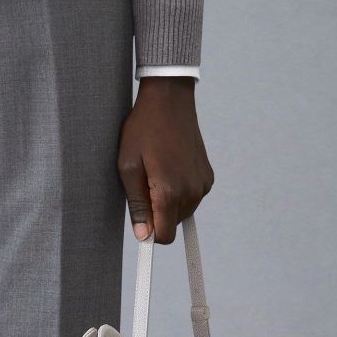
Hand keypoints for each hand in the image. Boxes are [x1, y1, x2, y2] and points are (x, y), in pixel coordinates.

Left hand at [116, 76, 213, 241]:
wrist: (170, 100)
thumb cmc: (143, 130)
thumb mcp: (128, 166)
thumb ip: (137, 204)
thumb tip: (143, 236)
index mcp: (170, 191)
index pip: (164, 236)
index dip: (150, 233)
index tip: (141, 219)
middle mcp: (191, 191)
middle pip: (172, 224)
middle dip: (157, 213)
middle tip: (144, 183)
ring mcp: (203, 184)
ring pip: (182, 212)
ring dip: (169, 201)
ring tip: (157, 171)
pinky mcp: (208, 176)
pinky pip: (192, 197)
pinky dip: (180, 190)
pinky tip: (171, 166)